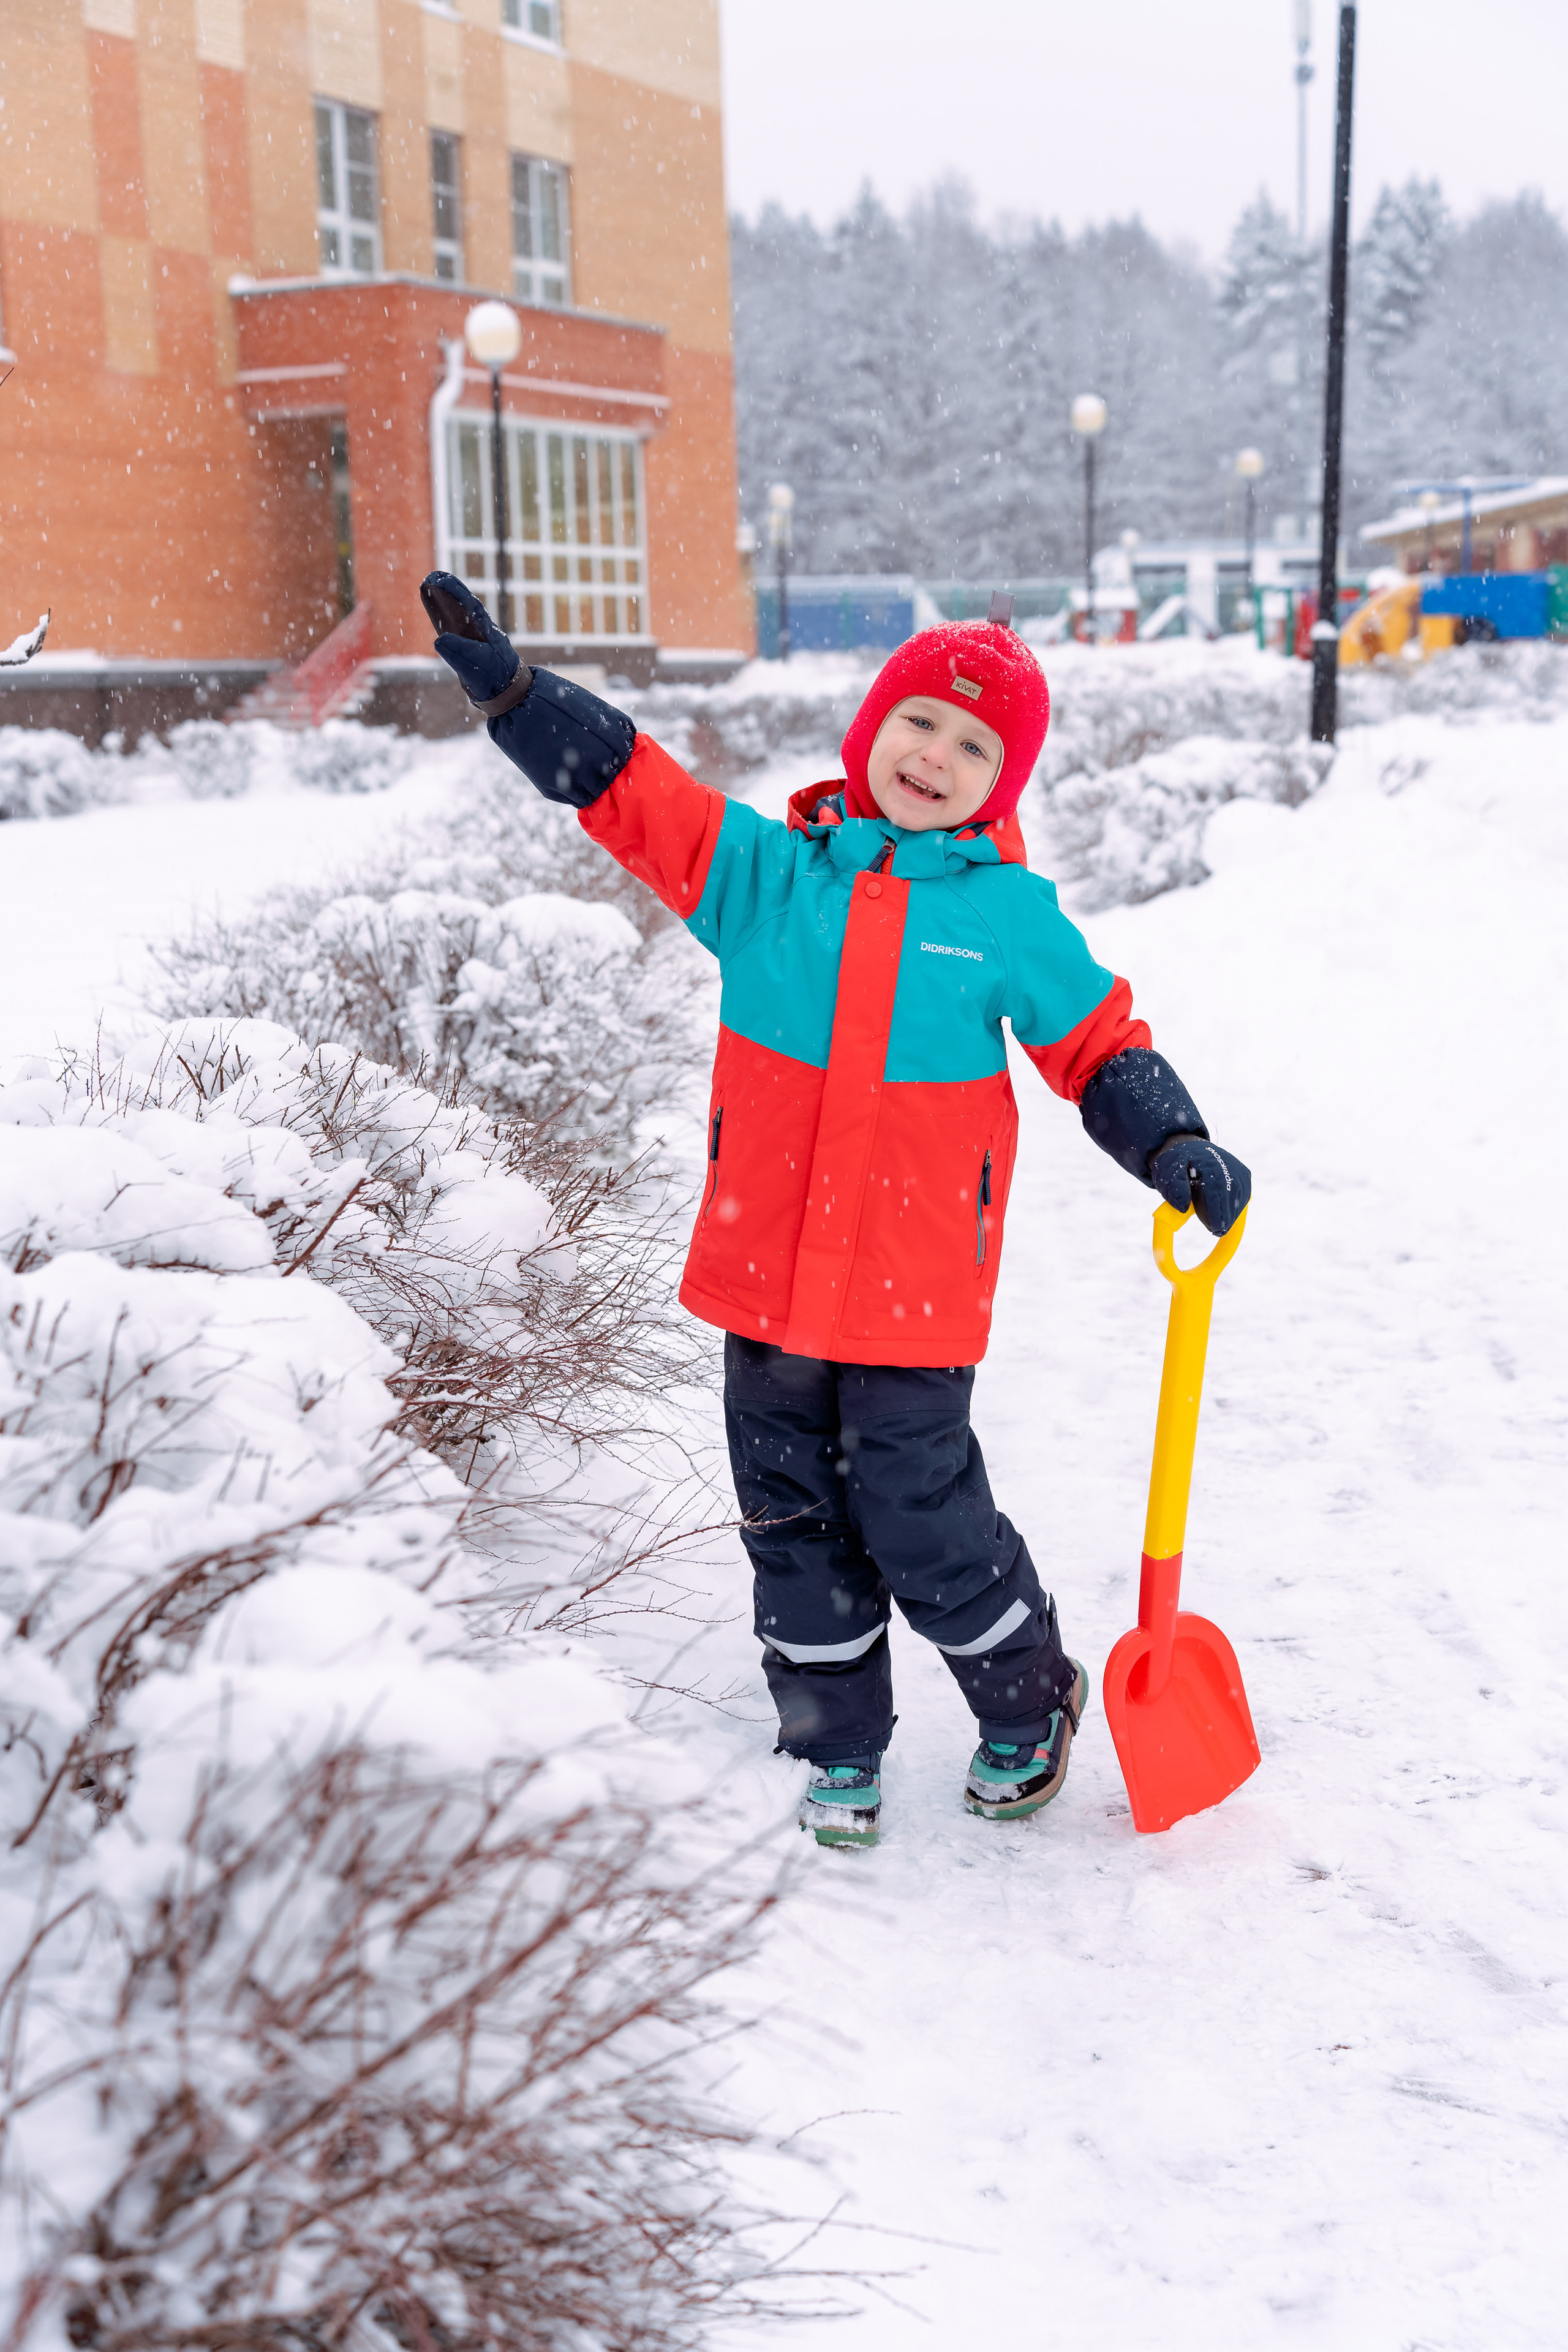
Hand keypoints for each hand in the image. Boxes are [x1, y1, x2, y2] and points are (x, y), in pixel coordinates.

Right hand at [419, 571, 531, 712]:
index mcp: (486, 630)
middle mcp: (479, 630)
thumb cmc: (496, 678)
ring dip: (442, 602)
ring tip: (427, 587)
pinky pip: (452, 629)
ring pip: (456, 616)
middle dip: (447, 591)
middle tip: (431, 576)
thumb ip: (460, 653)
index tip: (439, 579)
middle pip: (461, 605)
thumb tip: (439, 640)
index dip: (454, 592)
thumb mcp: (478, 666)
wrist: (507, 692)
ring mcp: (473, 639)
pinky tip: (433, 613)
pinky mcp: (467, 648)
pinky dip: (442, 619)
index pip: (469, 605)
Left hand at [1148, 1134, 1250, 1236]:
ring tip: (1222, 1228)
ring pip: (1240, 1192)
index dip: (1215, 1209)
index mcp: (1204, 1159)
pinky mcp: (1241, 1171)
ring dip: (1232, 1212)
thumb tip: (1184, 1207)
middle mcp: (1224, 1160)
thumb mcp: (1167, 1171)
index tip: (1214, 1228)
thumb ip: (1174, 1187)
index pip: (1214, 1186)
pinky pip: (1244, 1191)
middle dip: (1226, 1215)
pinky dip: (1238, 1205)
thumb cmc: (1176, 1163)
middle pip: (1230, 1191)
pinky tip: (1229, 1217)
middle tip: (1219, 1232)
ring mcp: (1235, 1165)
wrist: (1188, 1147)